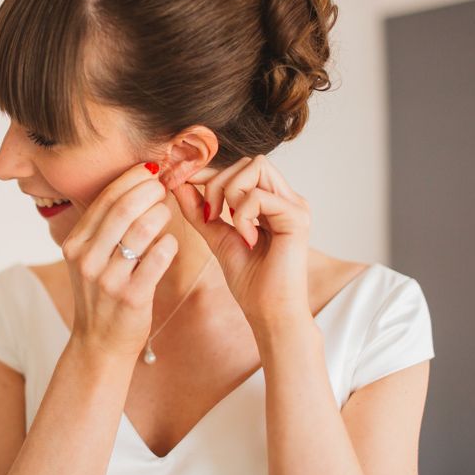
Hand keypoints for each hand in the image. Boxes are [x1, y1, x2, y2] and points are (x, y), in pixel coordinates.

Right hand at [62, 162, 177, 360]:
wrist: (99, 343)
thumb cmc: (100, 294)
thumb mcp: (88, 258)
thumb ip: (103, 227)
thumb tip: (133, 185)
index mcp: (74, 244)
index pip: (104, 199)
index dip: (130, 179)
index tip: (148, 170)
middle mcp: (87, 259)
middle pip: (123, 209)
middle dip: (148, 190)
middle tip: (163, 185)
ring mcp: (108, 280)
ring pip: (142, 230)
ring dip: (161, 214)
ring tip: (166, 212)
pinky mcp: (132, 297)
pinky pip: (158, 259)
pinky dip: (168, 245)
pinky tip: (170, 244)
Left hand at [167, 155, 312, 343]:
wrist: (269, 313)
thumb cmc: (250, 281)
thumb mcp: (217, 237)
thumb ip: (200, 211)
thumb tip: (178, 183)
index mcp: (272, 201)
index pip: (240, 167)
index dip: (210, 170)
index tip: (184, 183)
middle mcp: (286, 198)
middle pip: (247, 161)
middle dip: (217, 182)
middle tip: (210, 215)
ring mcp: (294, 205)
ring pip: (255, 167)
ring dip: (229, 193)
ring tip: (228, 224)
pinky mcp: (297, 217)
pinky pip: (258, 196)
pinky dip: (242, 215)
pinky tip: (246, 239)